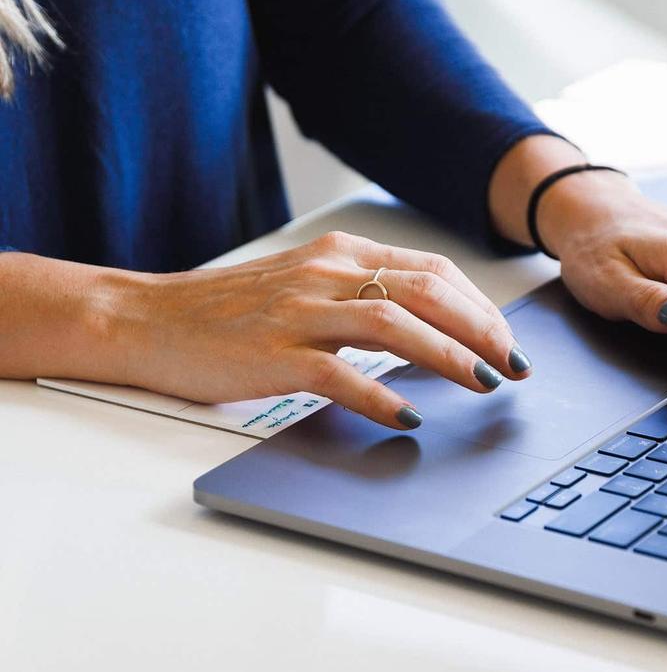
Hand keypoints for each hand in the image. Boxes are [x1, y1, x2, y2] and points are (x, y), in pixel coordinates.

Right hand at [111, 231, 531, 428]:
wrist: (147, 318)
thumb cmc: (232, 310)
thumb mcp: (307, 284)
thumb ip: (364, 295)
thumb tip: (436, 328)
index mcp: (341, 254)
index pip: (434, 270)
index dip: (481, 306)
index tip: (509, 340)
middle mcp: (327, 274)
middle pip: (428, 292)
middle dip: (484, 330)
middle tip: (516, 366)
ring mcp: (299, 313)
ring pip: (396, 324)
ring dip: (450, 357)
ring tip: (484, 385)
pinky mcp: (273, 354)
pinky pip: (340, 374)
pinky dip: (382, 396)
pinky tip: (409, 417)